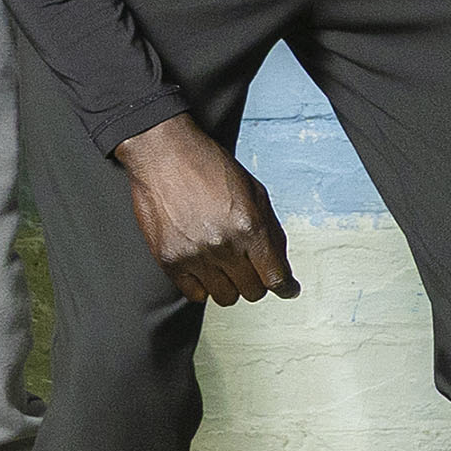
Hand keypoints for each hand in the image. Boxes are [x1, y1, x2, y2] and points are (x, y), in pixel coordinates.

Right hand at [117, 114, 298, 305]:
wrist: (163, 153)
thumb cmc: (209, 167)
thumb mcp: (254, 190)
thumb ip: (270, 229)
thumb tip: (280, 262)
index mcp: (249, 226)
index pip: (276, 278)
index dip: (286, 287)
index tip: (287, 289)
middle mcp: (223, 245)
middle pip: (252, 291)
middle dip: (257, 281)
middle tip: (251, 267)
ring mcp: (194, 256)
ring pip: (225, 297)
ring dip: (231, 285)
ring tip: (226, 265)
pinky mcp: (169, 260)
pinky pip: (195, 294)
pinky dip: (203, 285)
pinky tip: (204, 267)